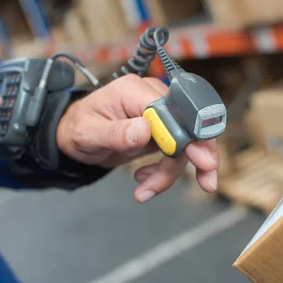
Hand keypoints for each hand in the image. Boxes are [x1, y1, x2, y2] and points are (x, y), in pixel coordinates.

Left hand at [56, 74, 218, 202]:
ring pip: (183, 146)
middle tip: (207, 183)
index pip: (172, 111)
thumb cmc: (77, 129)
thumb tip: (144, 131)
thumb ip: (117, 133)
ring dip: (169, 174)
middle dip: (200, 156)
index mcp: (135, 91)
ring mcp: (159, 115)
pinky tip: (145, 180)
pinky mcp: (161, 130)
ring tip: (146, 191)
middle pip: (188, 126)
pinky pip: (175, 153)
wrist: (75, 136)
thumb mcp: (89, 134)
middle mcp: (152, 98)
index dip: (189, 135)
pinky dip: (164, 172)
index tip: (201, 159)